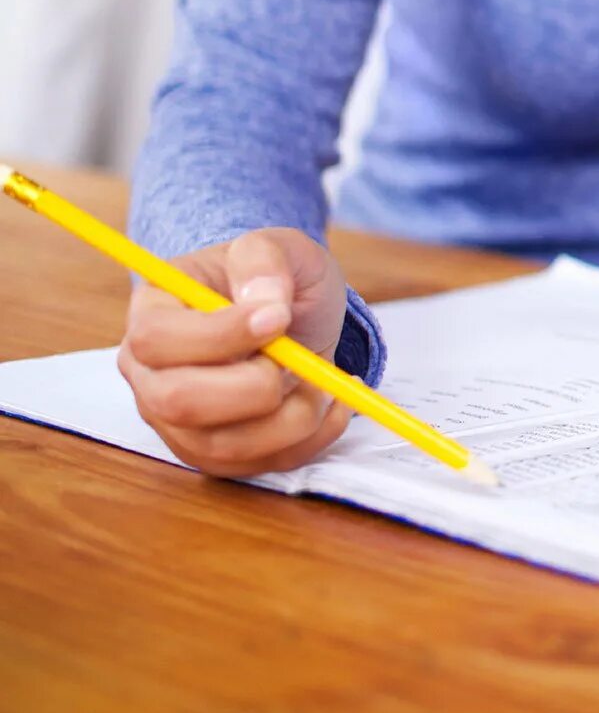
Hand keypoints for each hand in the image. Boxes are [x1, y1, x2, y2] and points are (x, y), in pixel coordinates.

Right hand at [116, 227, 355, 477]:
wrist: (289, 314)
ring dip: (291, 417)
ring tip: (323, 379)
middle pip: (178, 403)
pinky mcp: (217, 452)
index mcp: (151, 314)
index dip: (220, 335)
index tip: (278, 317)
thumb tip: (266, 304)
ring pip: (222, 446)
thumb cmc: (271, 278)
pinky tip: (332, 402)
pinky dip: (311, 439)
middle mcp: (151, 375)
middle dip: (255, 387)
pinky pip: (259, 466)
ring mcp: (178, 422)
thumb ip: (264, 260)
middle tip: (298, 358)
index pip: (157, 339)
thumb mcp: (275, 246)